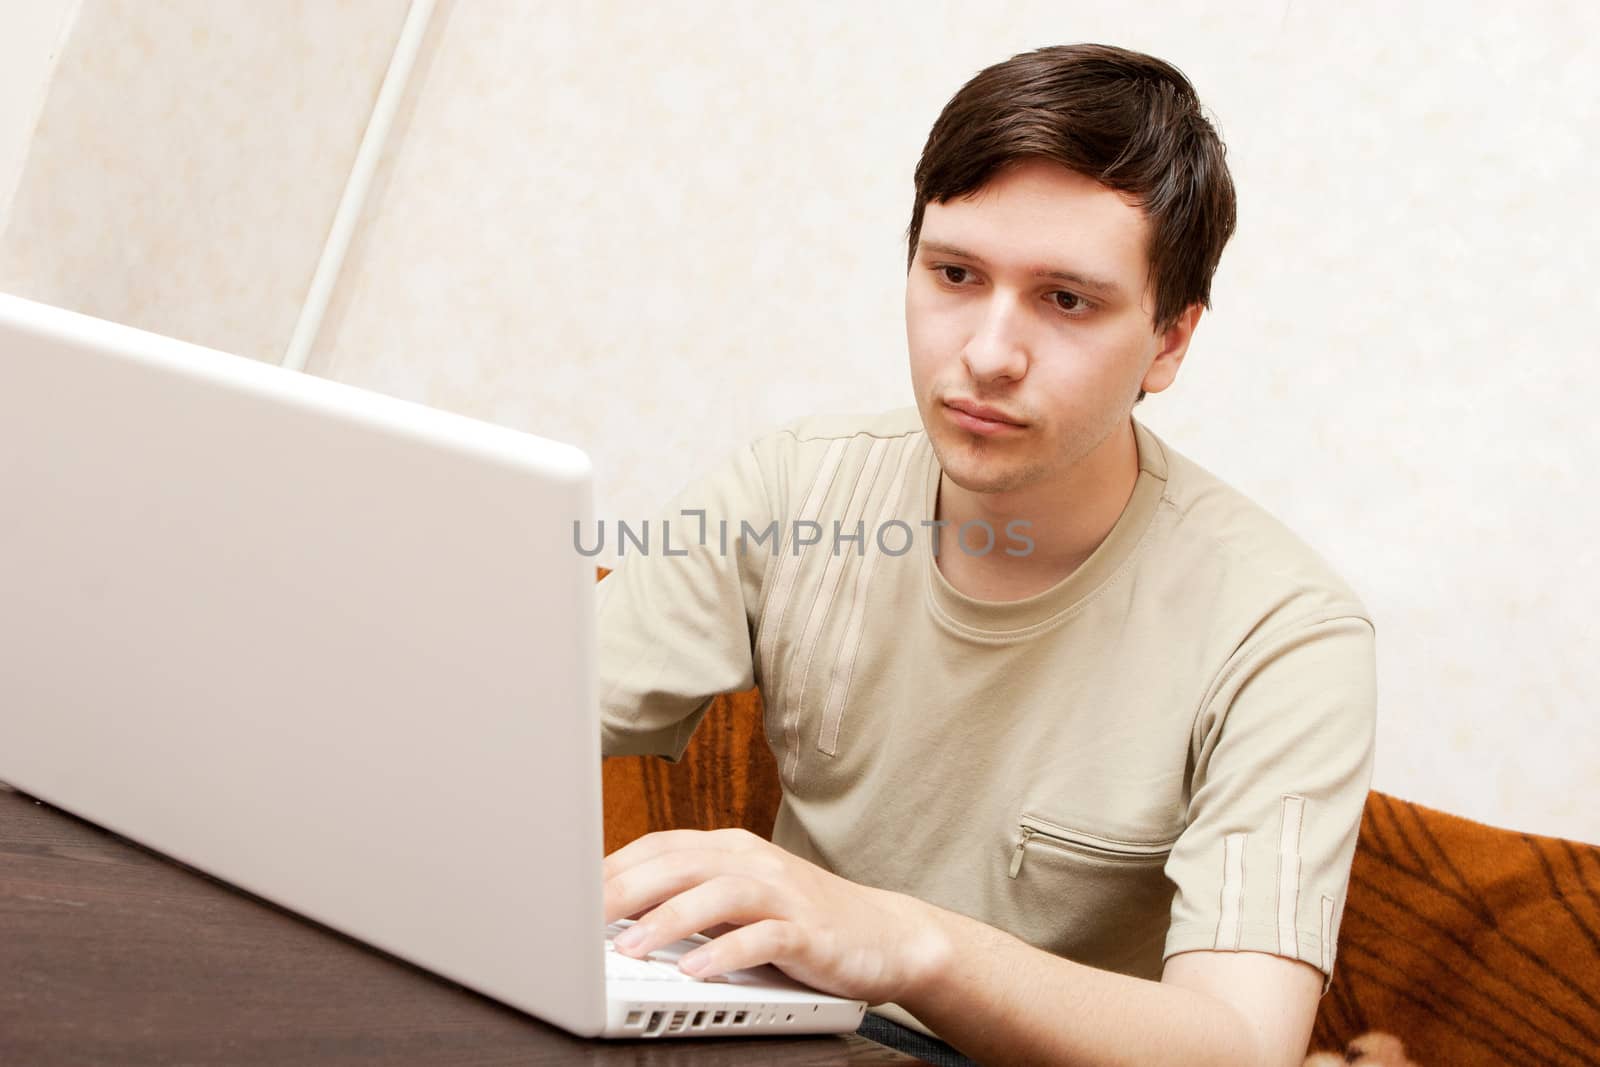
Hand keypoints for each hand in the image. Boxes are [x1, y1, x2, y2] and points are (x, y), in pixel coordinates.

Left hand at [602, 827, 944, 1005]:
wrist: (887, 934)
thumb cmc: (804, 918)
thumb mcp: (742, 898)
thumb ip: (690, 897)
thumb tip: (619, 913)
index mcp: (732, 848)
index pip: (662, 845)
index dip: (613, 865)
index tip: (570, 890)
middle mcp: (754, 862)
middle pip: (681, 863)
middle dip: (627, 889)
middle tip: (583, 917)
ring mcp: (783, 894)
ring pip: (718, 895)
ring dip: (669, 920)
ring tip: (630, 948)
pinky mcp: (808, 931)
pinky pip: (762, 938)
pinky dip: (726, 953)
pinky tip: (697, 971)